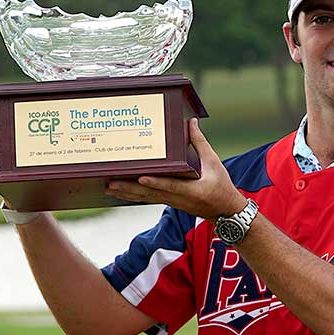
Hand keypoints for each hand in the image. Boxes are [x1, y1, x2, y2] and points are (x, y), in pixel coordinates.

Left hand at [105, 118, 246, 220]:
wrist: (224, 211)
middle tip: (111, 183)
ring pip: (146, 198)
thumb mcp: (214, 163)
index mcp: (191, 190)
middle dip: (129, 189)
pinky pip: (148, 198)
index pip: (170, 186)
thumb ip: (200, 142)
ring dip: (127, 193)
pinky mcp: (169, 202)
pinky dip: (134, 195)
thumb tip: (191, 123)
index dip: (156, 182)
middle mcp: (178, 198)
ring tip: (109, 187)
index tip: (141, 178)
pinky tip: (121, 191)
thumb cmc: (221, 186)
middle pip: (150, 194)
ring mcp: (172, 202)